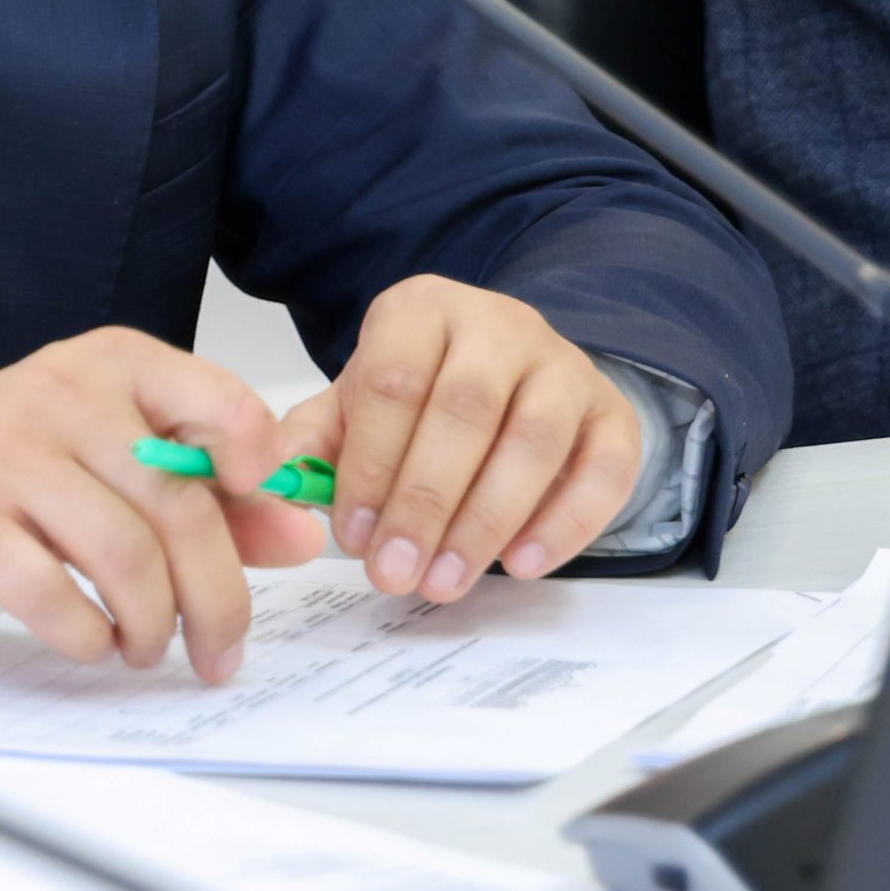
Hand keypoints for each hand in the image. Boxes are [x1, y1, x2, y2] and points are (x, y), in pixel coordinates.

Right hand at [0, 327, 325, 682]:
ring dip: (153, 625)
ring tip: (148, 644)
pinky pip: (54, 596)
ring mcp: (11, 452)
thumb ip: (214, 491)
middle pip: (178, 505)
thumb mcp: (121, 452)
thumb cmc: (24, 460)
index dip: (259, 469)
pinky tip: (93, 642)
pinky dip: (89, 639)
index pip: (219, 401)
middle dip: (216, 598)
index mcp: (117, 364)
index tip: (266, 526)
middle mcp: (66, 393)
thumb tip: (303, 536)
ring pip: (123, 556)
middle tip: (220, 649)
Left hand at [277, 276, 641, 602]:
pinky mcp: (613, 411)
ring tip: (446, 580)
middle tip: (397, 571)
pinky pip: (605, 468)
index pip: (392, 380)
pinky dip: (566, 523)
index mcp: (420, 309)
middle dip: (425, 501)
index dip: (370, 463)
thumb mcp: (357, 404)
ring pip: (533, 440)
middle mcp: (497, 324)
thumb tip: (276, 489)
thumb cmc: (421, 394)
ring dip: (486, 520)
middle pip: (464, 409)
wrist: (507, 373)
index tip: (353, 535)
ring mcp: (563, 364)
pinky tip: (520, 565)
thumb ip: (315, 442)